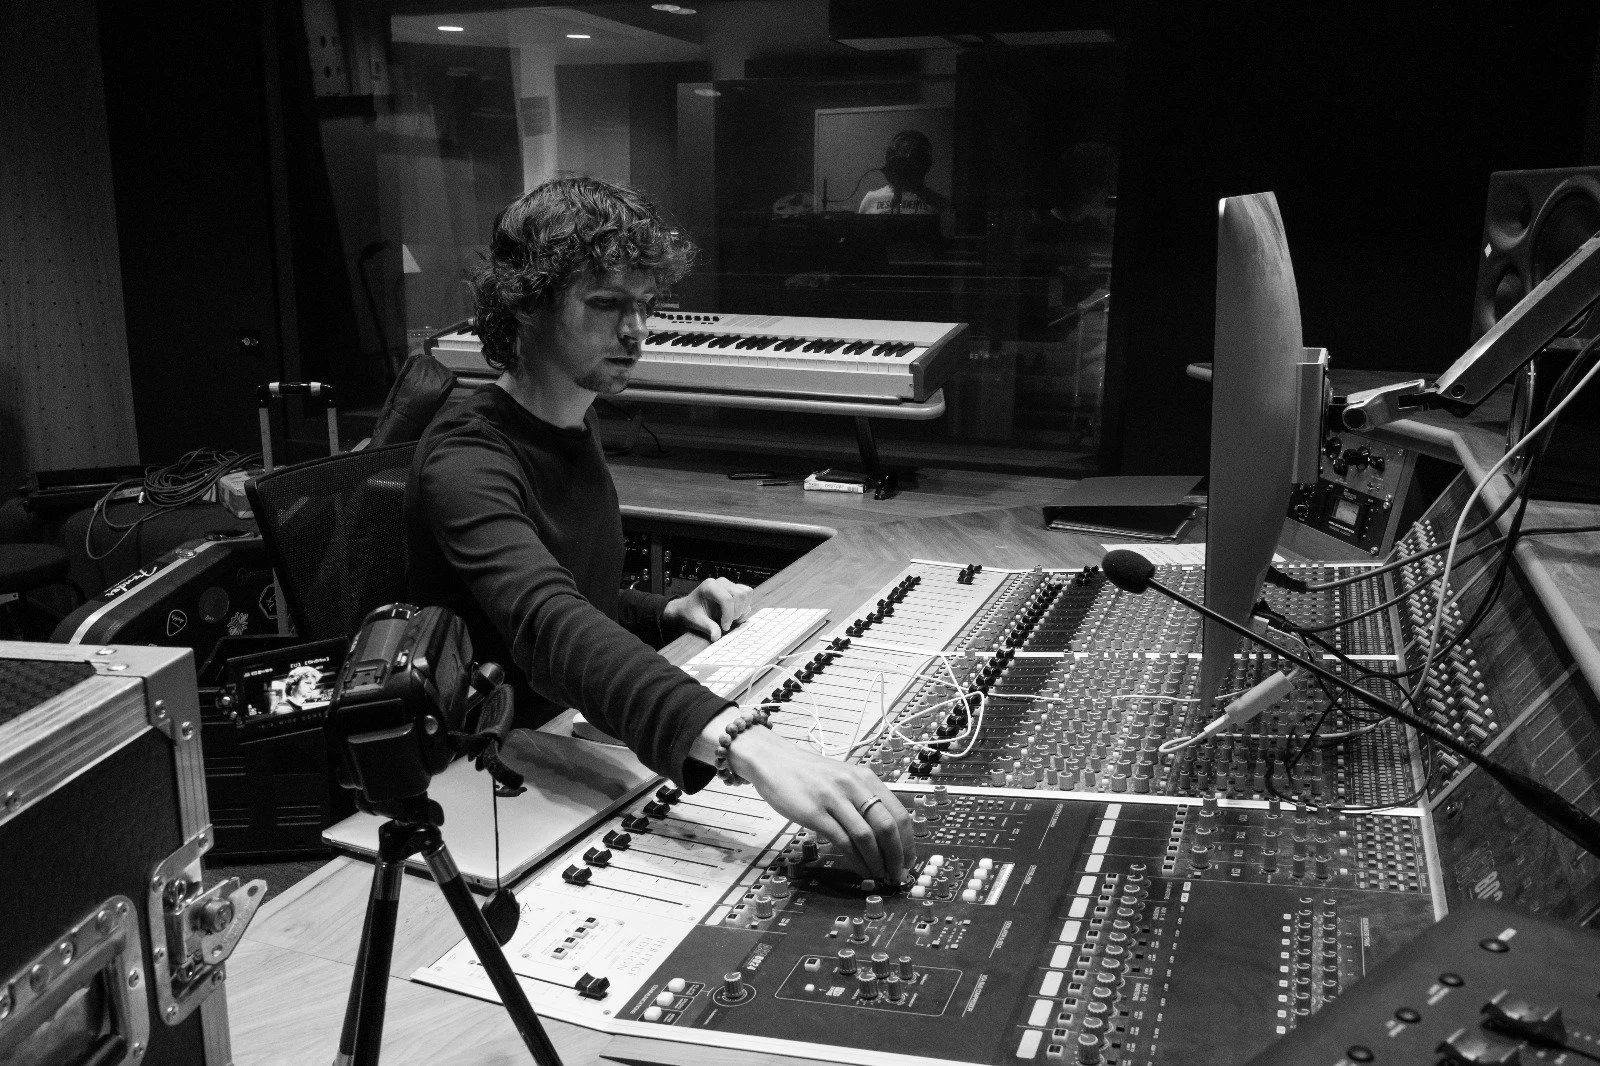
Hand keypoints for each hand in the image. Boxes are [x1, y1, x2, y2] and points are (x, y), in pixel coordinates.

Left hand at [663, 577, 752, 641]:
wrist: (688, 607)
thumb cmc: (691, 612)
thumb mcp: (696, 621)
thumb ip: (708, 627)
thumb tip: (716, 636)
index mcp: (709, 587)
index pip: (727, 599)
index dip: (729, 615)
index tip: (724, 627)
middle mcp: (720, 582)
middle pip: (740, 595)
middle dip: (737, 612)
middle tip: (727, 623)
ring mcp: (728, 584)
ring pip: (746, 593)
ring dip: (742, 609)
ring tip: (732, 619)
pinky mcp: (734, 588)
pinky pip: (747, 594)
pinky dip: (744, 606)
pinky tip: (735, 615)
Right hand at [728, 726, 914, 883]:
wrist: (774, 761)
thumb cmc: (809, 774)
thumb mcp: (843, 779)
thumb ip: (864, 799)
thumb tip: (887, 835)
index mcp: (865, 777)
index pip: (899, 813)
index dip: (908, 842)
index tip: (908, 861)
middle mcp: (853, 785)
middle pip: (887, 826)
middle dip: (897, 856)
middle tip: (898, 874)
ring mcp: (833, 798)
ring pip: (866, 836)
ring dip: (877, 862)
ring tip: (880, 875)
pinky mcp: (814, 812)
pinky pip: (843, 841)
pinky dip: (857, 860)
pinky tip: (861, 869)